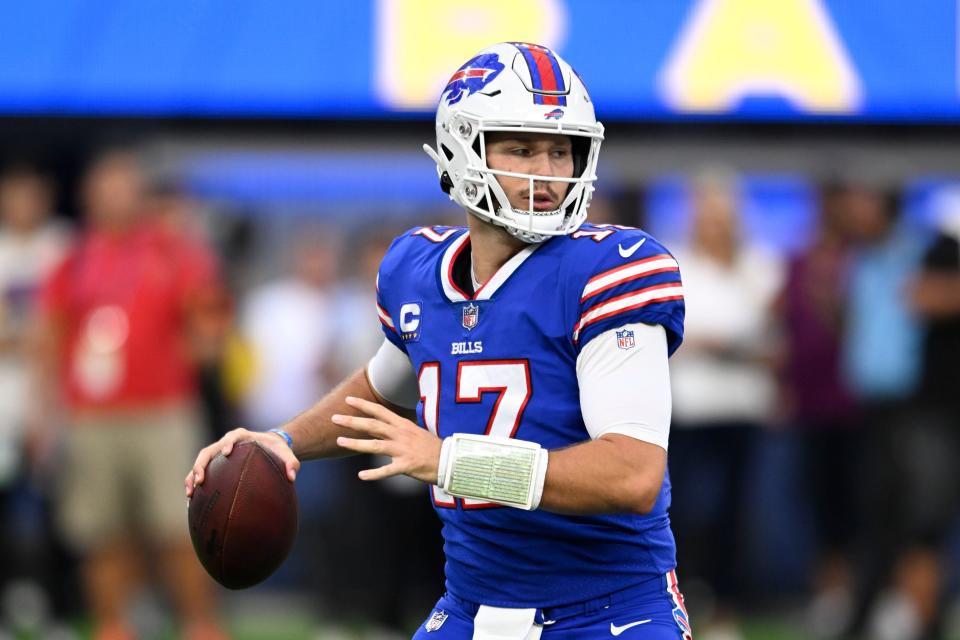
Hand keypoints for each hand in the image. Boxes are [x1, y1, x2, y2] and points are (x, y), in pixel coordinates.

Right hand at [185, 427, 300, 496]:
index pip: (232, 436)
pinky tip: (192, 501)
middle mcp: (226, 443)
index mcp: (242, 437)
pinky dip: (195, 484)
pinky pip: (202, 474)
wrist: (270, 449)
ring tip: (190, 493)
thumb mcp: (286, 455)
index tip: (226, 452)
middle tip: (199, 479)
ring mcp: (218, 455)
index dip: (228, 442)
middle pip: (209, 450)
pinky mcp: (215, 466)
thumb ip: (291, 463)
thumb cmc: (277, 451)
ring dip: (193, 476)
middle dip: (201, 464)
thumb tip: (292, 477)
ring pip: (201, 463)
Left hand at [332, 396, 440, 483]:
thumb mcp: (415, 433)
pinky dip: (374, 474)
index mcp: (403, 425)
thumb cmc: (431, 448)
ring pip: (375, 445)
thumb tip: (381, 428)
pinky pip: (387, 471)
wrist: (450, 460)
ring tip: (339, 441)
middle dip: (352, 421)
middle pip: (373, 425)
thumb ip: (397, 430)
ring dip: (356, 443)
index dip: (363, 405)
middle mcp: (401, 435)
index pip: (380, 411)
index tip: (348, 400)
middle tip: (335, 418)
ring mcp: (403, 450)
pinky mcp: (407, 466)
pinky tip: (361, 476)